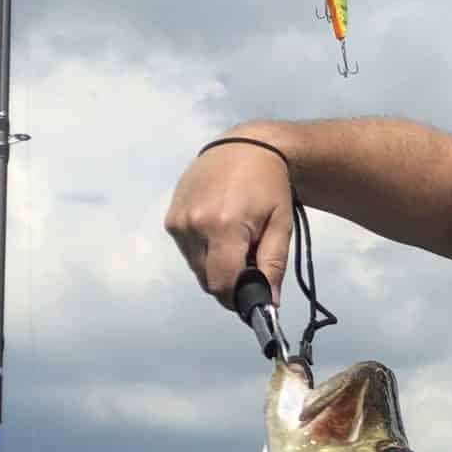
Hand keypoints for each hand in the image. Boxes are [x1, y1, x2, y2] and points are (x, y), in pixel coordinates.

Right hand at [163, 137, 294, 310]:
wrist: (244, 147)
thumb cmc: (269, 186)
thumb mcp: (281, 225)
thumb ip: (273, 266)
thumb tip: (269, 303)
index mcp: (223, 227)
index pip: (222, 285)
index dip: (239, 299)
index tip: (254, 297)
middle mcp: (193, 225)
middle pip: (208, 281)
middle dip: (230, 283)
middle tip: (249, 264)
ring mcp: (178, 221)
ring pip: (197, 269)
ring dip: (216, 268)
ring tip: (235, 242)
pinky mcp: (171, 218)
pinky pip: (188, 253)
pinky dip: (204, 253)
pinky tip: (219, 232)